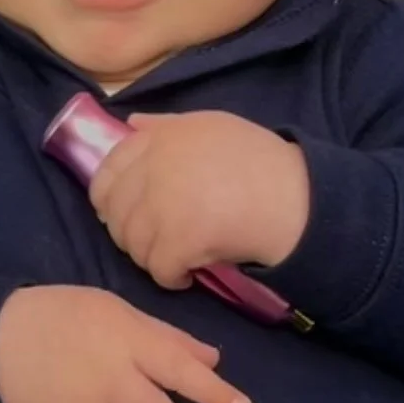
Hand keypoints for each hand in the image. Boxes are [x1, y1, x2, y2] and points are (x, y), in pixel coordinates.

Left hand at [89, 111, 309, 289]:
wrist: (296, 199)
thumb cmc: (260, 162)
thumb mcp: (212, 127)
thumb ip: (167, 126)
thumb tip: (131, 124)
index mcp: (162, 138)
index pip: (108, 169)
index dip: (107, 197)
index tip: (120, 214)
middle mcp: (156, 167)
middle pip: (116, 211)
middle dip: (129, 233)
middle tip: (152, 243)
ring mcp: (165, 205)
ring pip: (133, 244)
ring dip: (150, 258)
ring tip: (173, 259)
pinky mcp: (180, 240)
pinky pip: (158, 269)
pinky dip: (170, 278)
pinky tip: (185, 276)